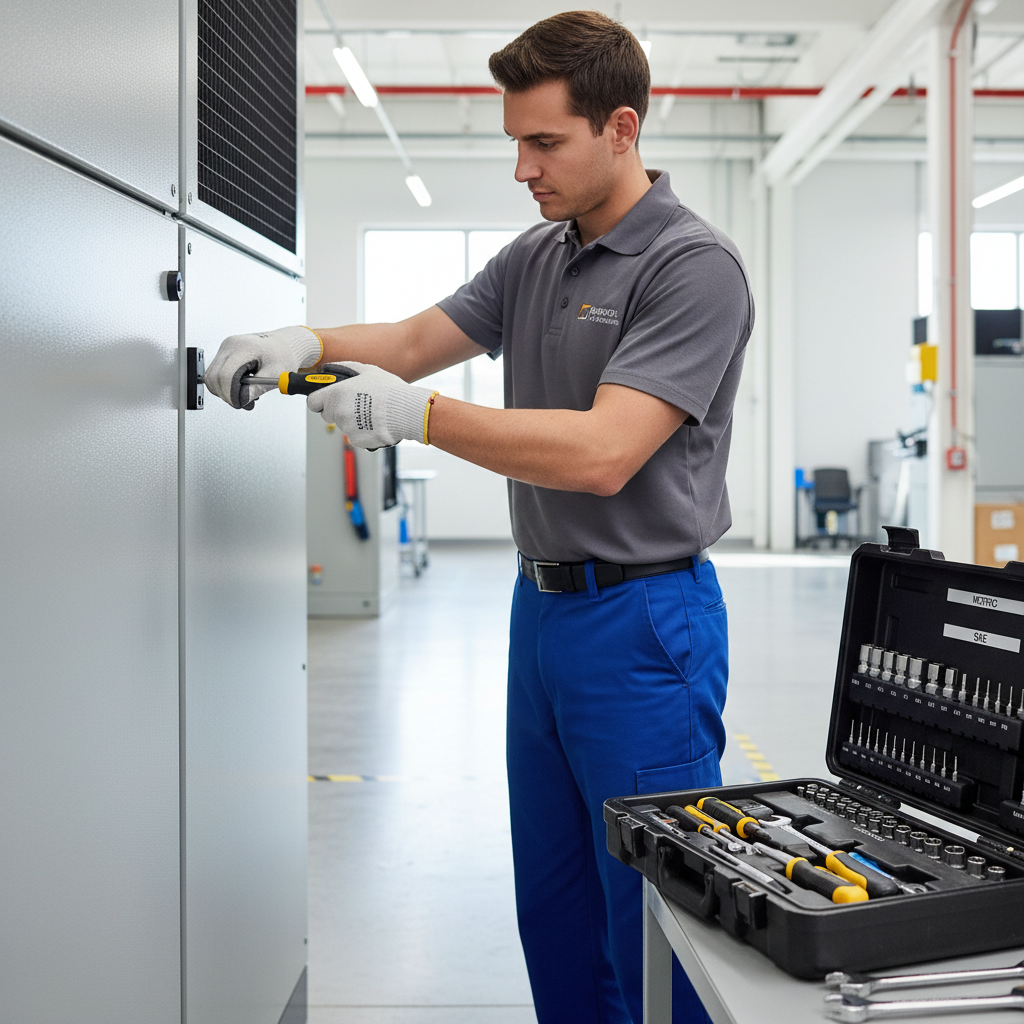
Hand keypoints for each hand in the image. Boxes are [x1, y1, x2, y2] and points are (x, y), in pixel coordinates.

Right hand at [205, 325, 322, 408]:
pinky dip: (225, 386)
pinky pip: (215, 375)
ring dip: (225, 391)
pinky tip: (241, 387)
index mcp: (243, 347)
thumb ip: (257, 388)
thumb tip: (242, 400)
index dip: (230, 394)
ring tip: (245, 394)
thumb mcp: (275, 374)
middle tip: (244, 403)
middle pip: (213, 377)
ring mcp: (225, 349)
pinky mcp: (224, 354)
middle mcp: (230, 345)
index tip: (240, 403)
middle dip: (227, 395)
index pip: (225, 375)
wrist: (284, 345)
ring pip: (211, 378)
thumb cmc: (283, 355)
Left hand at [307, 362, 436, 448]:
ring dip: (352, 420)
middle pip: (327, 415)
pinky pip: (355, 435)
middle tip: (355, 404)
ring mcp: (346, 428)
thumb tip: (332, 369)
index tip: (325, 400)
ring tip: (371, 412)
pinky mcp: (357, 441)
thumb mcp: (367, 370)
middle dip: (337, 410)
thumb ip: (346, 368)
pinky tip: (375, 423)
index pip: (312, 402)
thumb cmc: (388, 390)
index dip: (319, 400)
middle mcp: (337, 412)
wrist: (405, 412)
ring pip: (343, 425)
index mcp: (335, 394)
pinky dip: (362, 431)